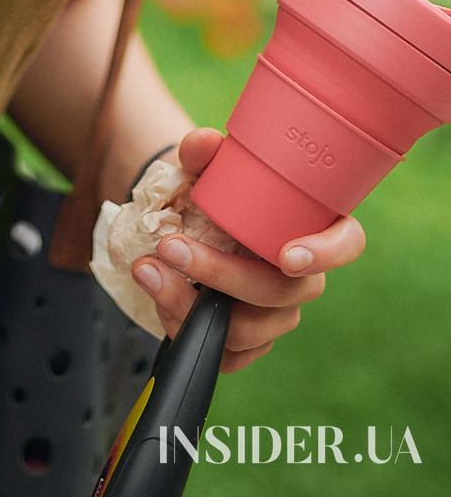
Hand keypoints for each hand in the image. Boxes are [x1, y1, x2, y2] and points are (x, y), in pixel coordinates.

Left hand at [130, 127, 365, 373]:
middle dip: (222, 274)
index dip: (328, 253)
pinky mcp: (246, 345)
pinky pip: (225, 353)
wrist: (181, 223)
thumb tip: (205, 143)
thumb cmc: (210, 191)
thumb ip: (202, 151)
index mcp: (310, 228)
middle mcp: (301, 278)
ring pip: (249, 330)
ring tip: (149, 271)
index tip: (287, 256)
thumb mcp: (203, 167)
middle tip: (171, 247)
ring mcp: (276, 316)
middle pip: (282, 292)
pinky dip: (185, 326)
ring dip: (191, 304)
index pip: (347, 242)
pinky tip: (159, 298)